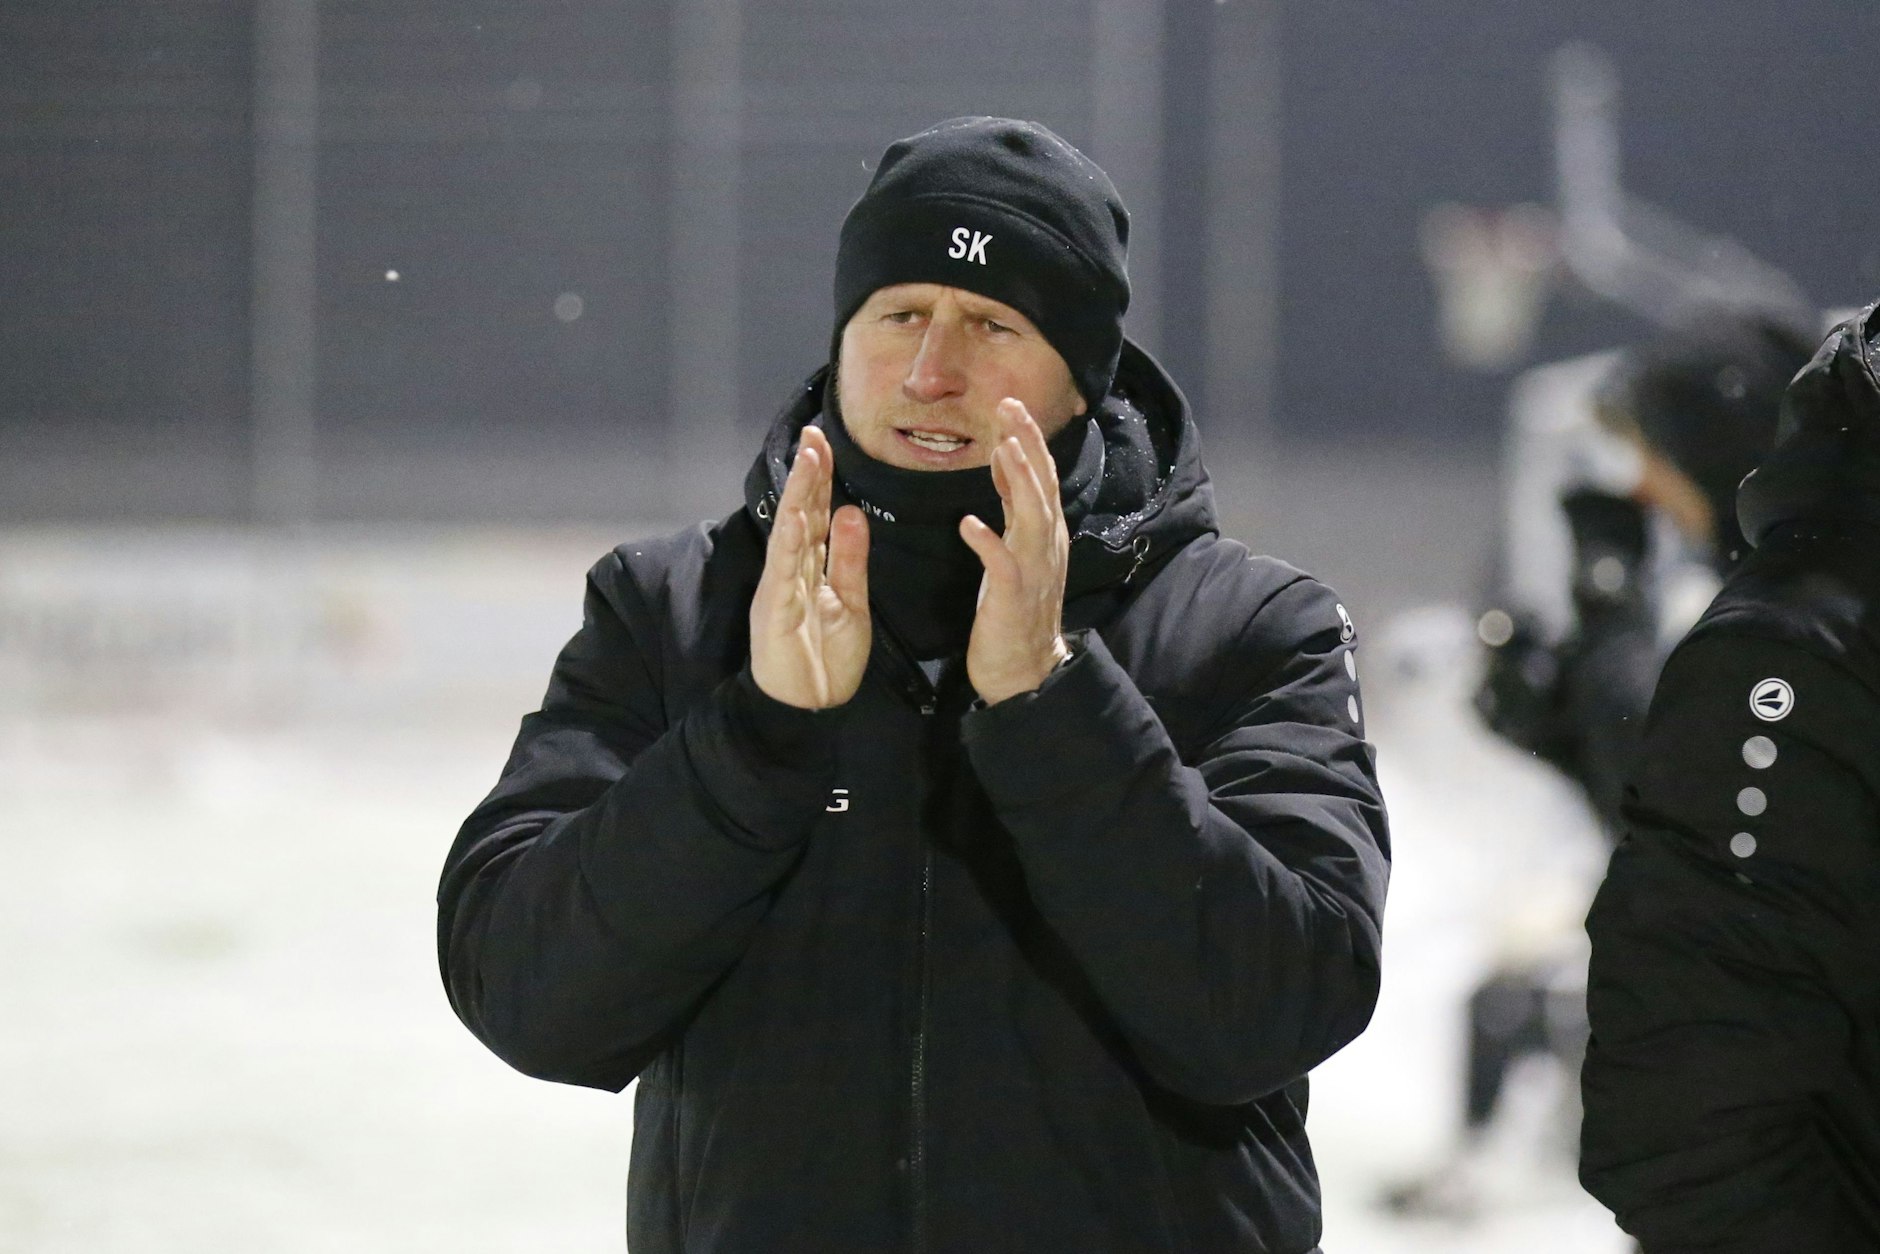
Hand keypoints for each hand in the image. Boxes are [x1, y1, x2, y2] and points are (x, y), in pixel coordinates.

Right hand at [749, 425, 871, 708]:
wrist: (810, 708)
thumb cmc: (827, 659)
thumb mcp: (850, 601)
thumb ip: (850, 558)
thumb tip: (851, 510)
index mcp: (810, 568)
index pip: (817, 514)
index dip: (822, 479)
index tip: (826, 443)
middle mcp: (790, 570)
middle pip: (801, 513)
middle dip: (808, 473)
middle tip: (815, 434)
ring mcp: (780, 587)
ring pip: (790, 532)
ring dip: (799, 495)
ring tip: (808, 459)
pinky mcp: (774, 610)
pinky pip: (783, 571)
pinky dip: (790, 543)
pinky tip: (797, 516)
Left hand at [960, 398, 1071, 705]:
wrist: (1026, 670)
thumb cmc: (1015, 609)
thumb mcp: (1016, 547)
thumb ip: (1013, 506)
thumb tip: (1004, 460)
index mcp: (1045, 534)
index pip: (1040, 477)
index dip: (1028, 441)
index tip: (1010, 406)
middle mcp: (1046, 546)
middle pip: (1040, 486)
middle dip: (1027, 445)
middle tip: (1011, 407)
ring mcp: (1033, 571)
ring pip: (1032, 518)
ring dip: (1018, 482)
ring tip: (1004, 449)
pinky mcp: (1013, 597)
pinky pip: (1002, 566)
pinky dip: (988, 543)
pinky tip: (969, 524)